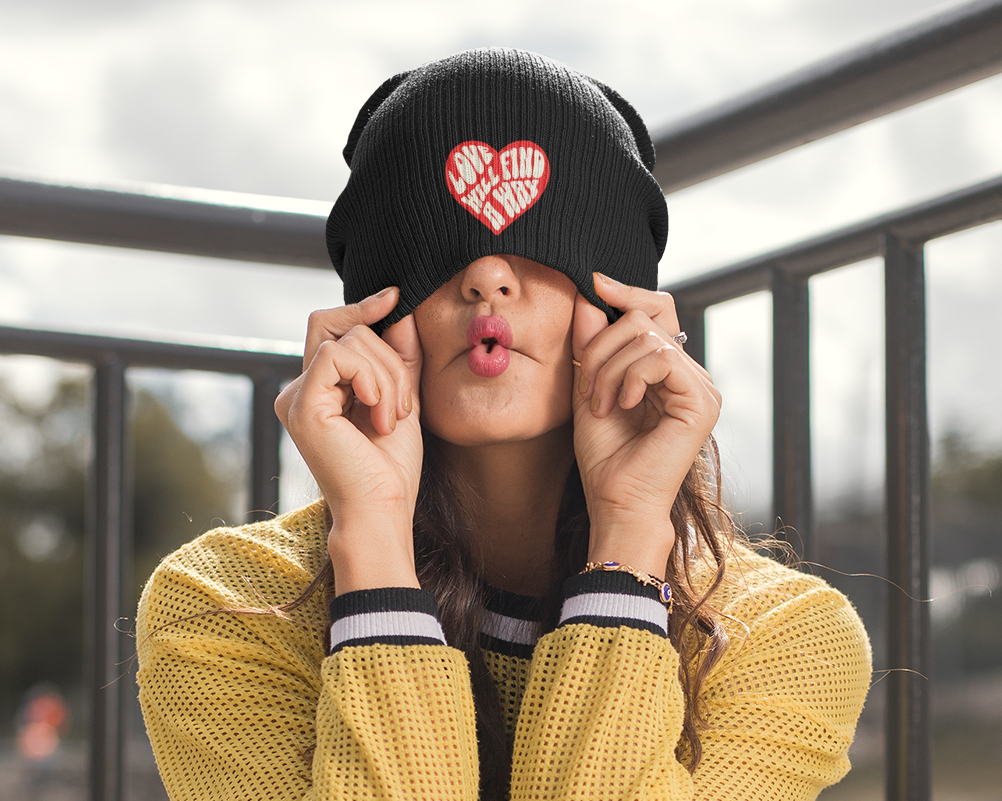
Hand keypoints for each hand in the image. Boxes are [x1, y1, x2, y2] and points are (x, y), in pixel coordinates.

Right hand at [274, 287, 423, 592]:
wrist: (383, 510)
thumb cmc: (391, 467)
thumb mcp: (402, 397)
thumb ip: (398, 355)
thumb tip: (398, 307)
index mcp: (319, 389)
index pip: (332, 327)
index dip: (361, 307)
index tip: (394, 298)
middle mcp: (299, 389)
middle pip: (340, 326)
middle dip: (387, 354)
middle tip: (403, 402)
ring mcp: (295, 396)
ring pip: (349, 340)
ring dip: (388, 376)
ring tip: (392, 418)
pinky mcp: (300, 404)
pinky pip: (339, 356)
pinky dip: (372, 379)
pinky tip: (378, 415)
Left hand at [572, 273, 720, 577]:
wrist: (615, 501)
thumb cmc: (604, 456)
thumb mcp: (588, 387)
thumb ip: (591, 344)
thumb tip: (591, 295)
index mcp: (666, 371)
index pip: (656, 312)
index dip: (627, 293)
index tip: (593, 284)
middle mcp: (689, 375)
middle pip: (645, 318)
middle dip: (601, 346)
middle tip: (586, 388)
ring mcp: (700, 387)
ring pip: (646, 337)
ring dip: (607, 368)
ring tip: (598, 404)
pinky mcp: (702, 401)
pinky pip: (660, 359)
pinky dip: (629, 377)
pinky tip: (621, 404)